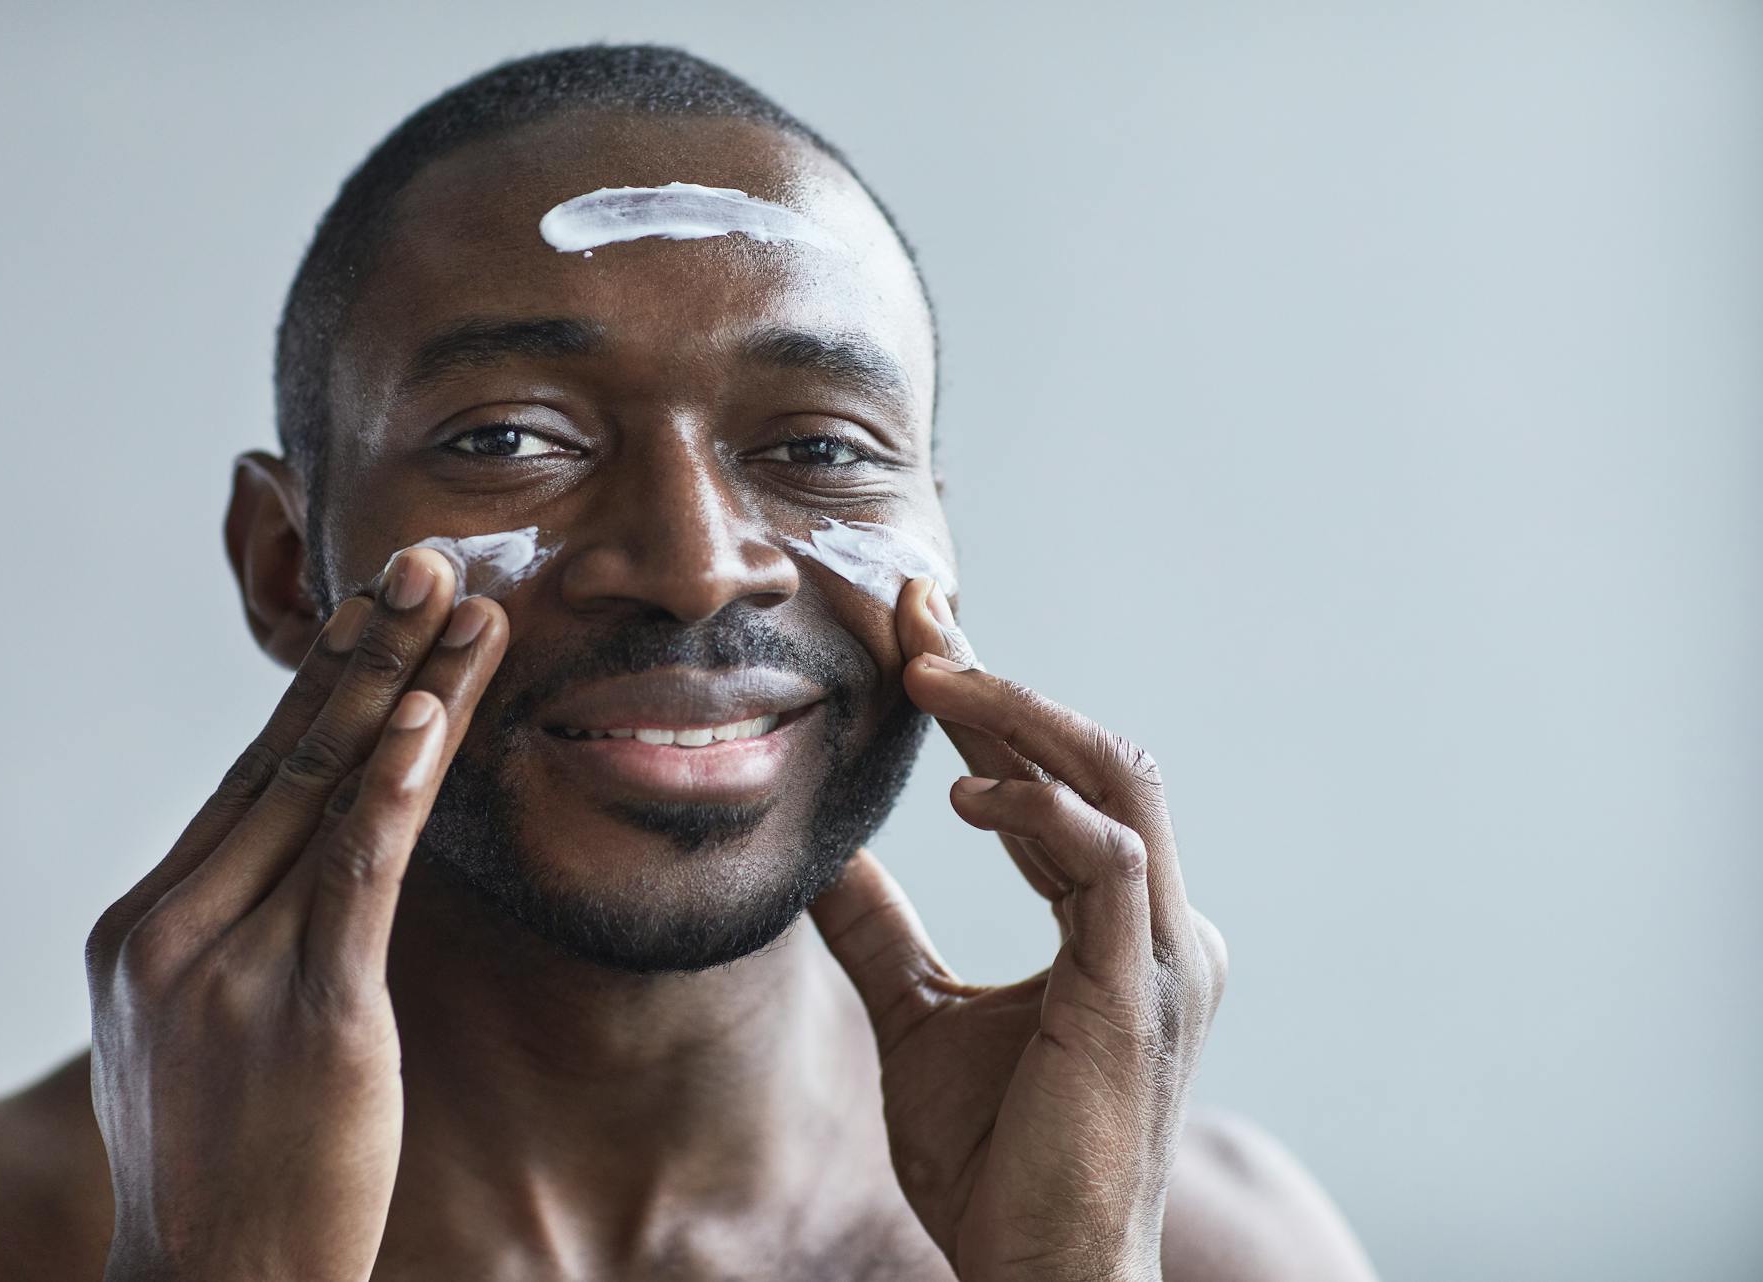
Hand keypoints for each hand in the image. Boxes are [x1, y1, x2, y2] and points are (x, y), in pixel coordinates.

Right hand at [83, 548, 505, 1281]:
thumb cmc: (224, 1163)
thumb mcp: (201, 1031)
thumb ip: (237, 935)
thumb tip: (310, 858)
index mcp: (145, 924)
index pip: (249, 776)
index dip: (323, 684)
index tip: (376, 607)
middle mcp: (171, 926)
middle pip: (285, 757)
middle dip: (364, 648)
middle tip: (422, 556)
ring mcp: (227, 965)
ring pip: (329, 790)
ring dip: (406, 685)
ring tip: (463, 601)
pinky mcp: (305, 1010)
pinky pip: (357, 871)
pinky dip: (397, 784)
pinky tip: (434, 713)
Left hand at [811, 578, 1227, 1281]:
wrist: (1039, 1274)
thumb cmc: (995, 1164)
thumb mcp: (915, 1019)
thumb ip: (881, 934)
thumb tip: (825, 858)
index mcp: (1115, 925)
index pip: (1054, 783)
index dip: (990, 704)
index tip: (917, 638)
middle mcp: (1155, 925)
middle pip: (1092, 757)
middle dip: (1002, 679)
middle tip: (917, 616)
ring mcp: (1159, 953)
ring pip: (1118, 781)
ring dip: (1023, 716)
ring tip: (933, 674)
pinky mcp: (1139, 990)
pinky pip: (1108, 861)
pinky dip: (1040, 810)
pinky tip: (965, 795)